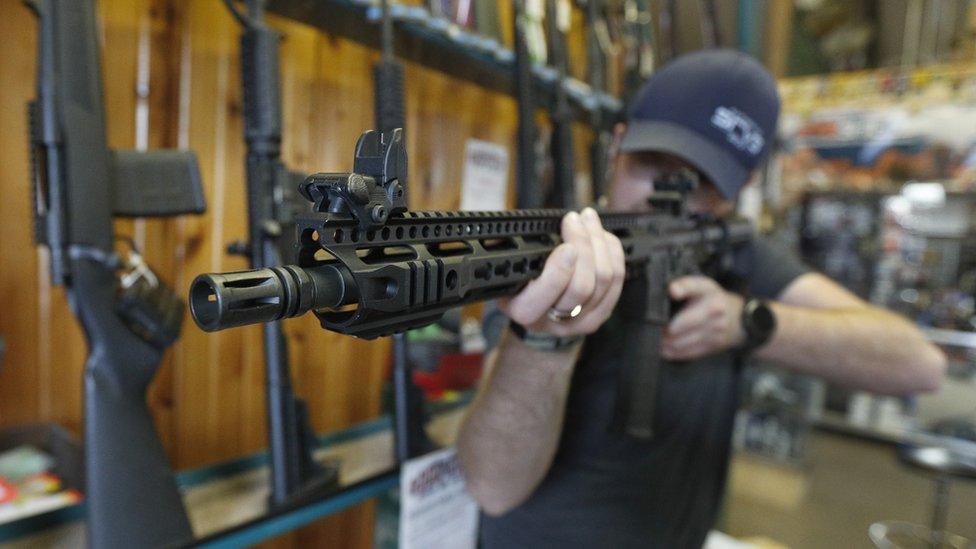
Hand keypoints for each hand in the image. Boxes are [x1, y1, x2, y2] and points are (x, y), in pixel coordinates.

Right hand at [499, 208, 625, 338]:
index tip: (565, 246)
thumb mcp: (510, 266)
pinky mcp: (601, 314)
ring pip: (604, 281)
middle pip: (581, 287)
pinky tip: (603, 236)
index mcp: (523, 311)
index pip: (542, 298)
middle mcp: (552, 321)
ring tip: (588, 219)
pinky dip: (613, 253)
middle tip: (574, 220)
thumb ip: (522, 252)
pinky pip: (617, 282)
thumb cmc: (519, 278)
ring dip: (599, 242)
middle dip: (583, 246)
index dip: (558, 272)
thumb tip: (545, 228)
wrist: (535, 304)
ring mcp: (580, 321)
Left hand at [662, 276, 744, 359]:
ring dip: (666, 343)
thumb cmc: (712, 300)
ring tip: (655, 341)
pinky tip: (664, 350)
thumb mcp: (701, 286)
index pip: (695, 286)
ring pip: (684, 340)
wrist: (740, 318)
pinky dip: (674, 353)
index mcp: (708, 290)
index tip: (672, 291)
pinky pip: (690, 352)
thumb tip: (668, 291)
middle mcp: (714, 309)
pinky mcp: (714, 345)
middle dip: (665, 328)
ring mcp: (716, 329)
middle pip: (685, 322)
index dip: (683, 288)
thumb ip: (685, 286)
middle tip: (652, 329)